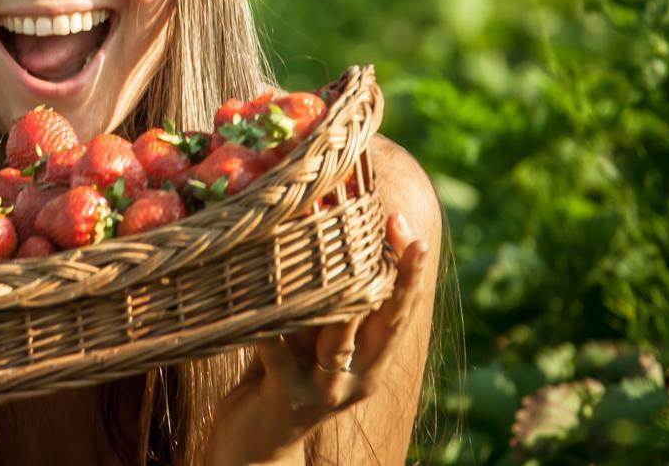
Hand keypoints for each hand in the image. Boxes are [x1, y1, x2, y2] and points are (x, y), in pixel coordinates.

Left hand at [207, 212, 430, 465]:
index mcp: (371, 360)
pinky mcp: (288, 395)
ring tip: (340, 251)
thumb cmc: (283, 376)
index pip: (400, 311)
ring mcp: (326, 388)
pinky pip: (280, 355)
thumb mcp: (310, 337)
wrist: (256, 445)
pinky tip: (264, 302)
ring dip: (342, 294)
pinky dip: (272, 328)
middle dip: (402, 278)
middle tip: (411, 236)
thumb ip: (324, 304)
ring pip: (341, 335)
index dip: (408, 270)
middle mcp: (358, 376)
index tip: (405, 225)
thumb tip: (326, 236)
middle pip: (387, 321)